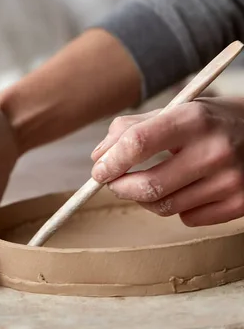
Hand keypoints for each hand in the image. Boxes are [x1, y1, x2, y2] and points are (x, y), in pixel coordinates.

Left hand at [91, 98, 243, 225]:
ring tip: (149, 182)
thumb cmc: (213, 120)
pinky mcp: (239, 204)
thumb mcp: (178, 110)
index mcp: (194, 119)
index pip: (138, 143)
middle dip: (120, 187)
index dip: (111, 161)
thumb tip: (100, 157)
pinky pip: (188, 218)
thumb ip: (134, 128)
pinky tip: (186, 188)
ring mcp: (230, 181)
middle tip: (113, 182)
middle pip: (148, 185)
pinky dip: (177, 208)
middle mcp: (215, 151)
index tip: (99, 170)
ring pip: (165, 207)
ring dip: (145, 199)